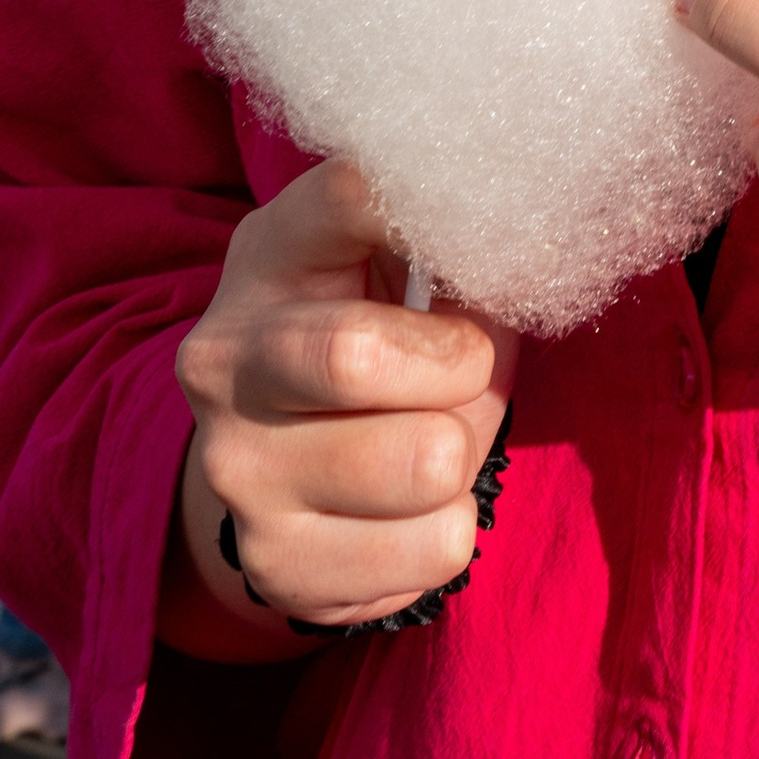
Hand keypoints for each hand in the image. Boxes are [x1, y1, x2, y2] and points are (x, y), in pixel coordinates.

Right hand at [163, 161, 513, 658]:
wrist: (281, 473)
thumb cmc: (381, 337)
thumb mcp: (399, 268)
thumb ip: (454, 247)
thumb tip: (531, 243)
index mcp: (269, 255)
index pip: (350, 196)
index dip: (440, 205)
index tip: (490, 222)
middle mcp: (227, 359)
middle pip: (358, 353)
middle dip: (459, 363)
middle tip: (465, 367)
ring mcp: (239, 469)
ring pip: (427, 461)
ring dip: (464, 451)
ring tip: (431, 439)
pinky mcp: (278, 562)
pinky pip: (438, 546)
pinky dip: (451, 526)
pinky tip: (408, 508)